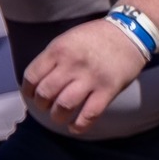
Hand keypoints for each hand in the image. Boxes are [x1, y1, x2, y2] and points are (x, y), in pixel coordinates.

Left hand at [22, 18, 146, 132]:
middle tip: (47, 105)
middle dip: (42, 104)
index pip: (32, 76)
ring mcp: (91, 78)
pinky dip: (79, 125)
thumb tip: (38, 81)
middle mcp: (72, 64)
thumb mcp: (69, 39)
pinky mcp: (108, 90)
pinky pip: (89, 114)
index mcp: (59, 49)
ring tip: (60, 116)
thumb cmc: (96, 37)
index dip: (28, 89)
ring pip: (64, 106)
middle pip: (46, 93)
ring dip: (57, 116)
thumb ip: (53, 58)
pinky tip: (75, 127)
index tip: (32, 94)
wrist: (130, 32)